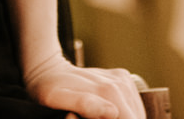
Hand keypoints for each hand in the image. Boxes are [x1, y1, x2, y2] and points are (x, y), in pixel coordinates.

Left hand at [23, 52, 144, 118]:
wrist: (47, 69)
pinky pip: (132, 104)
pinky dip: (123, 113)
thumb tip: (112, 112)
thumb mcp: (56, 99)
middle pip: (135, 117)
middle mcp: (121, 83)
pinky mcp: (124, 78)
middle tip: (90, 117)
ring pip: (136, 113)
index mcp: (109, 91)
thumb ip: (84, 105)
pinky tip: (104, 114)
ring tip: (96, 116)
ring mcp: (124, 79)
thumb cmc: (47, 89)